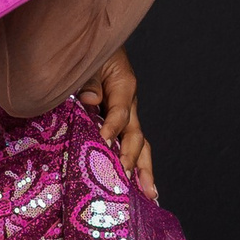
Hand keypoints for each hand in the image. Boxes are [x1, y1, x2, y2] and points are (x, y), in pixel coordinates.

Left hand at [79, 48, 156, 198]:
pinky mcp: (119, 124)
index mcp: (124, 86)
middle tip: (129, 181)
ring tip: (150, 194)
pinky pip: (129, 145)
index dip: (112, 127)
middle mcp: (129, 105)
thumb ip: (89, 80)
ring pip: (139, 145)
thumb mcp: (90, 60)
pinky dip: (135, 165)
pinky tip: (139, 186)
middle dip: (135, 160)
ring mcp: (126, 117)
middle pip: (136, 136)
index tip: (103, 142)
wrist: (91, 45)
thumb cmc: (90, 51)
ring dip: (143, 169)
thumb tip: (91, 100)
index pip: (120, 113)